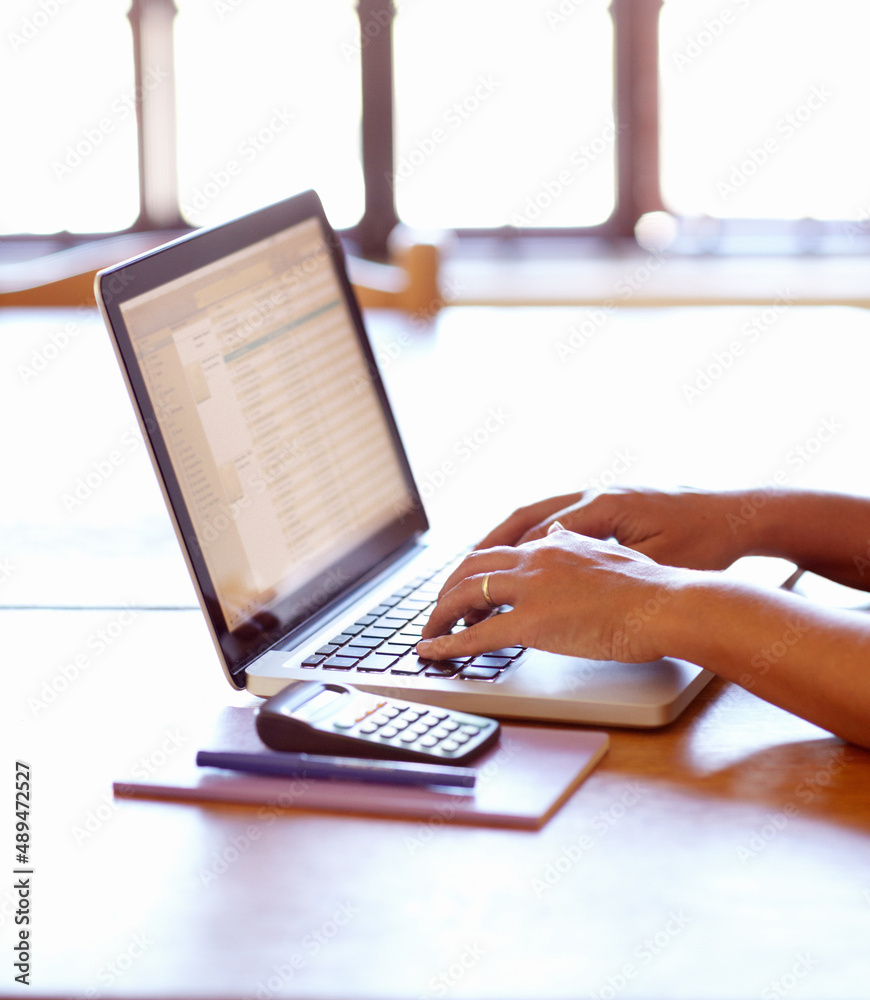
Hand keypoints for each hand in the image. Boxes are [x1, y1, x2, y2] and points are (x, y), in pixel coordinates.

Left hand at [417, 526, 684, 662]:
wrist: (667, 604)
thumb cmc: (652, 588)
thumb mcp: (611, 553)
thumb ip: (579, 545)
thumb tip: (560, 534)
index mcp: (555, 544)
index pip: (501, 552)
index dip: (477, 571)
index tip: (466, 587)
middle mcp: (536, 559)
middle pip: (472, 566)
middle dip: (448, 588)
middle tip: (439, 609)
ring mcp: (531, 589)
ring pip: (465, 594)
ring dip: (441, 614)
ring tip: (429, 632)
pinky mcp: (532, 622)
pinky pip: (476, 633)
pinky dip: (448, 643)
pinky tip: (433, 651)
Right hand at [477, 486, 753, 570]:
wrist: (739, 514)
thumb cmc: (707, 539)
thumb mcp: (660, 563)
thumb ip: (612, 573)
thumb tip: (570, 590)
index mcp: (604, 507)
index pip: (537, 536)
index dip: (503, 566)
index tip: (477, 592)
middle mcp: (594, 496)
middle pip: (523, 518)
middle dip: (485, 548)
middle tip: (456, 578)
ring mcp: (598, 498)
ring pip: (533, 516)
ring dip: (500, 540)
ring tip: (471, 566)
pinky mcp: (606, 506)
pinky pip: (552, 518)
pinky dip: (526, 536)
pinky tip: (517, 558)